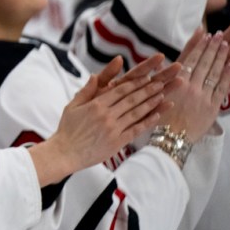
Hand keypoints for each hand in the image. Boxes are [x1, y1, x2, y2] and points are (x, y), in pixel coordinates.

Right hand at [30, 55, 170, 184]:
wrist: (66, 153)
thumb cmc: (67, 129)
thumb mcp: (72, 106)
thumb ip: (86, 91)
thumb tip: (94, 76)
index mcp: (95, 105)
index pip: (119, 90)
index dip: (134, 83)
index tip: (146, 77)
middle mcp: (106, 115)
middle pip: (131, 100)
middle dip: (147, 90)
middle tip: (160, 82)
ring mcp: (113, 129)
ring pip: (136, 113)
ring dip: (151, 103)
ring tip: (163, 95)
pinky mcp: (117, 142)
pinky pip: (135, 130)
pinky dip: (147, 122)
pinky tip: (157, 115)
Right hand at [164, 27, 229, 139]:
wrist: (170, 140)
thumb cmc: (158, 119)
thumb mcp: (154, 95)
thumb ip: (161, 78)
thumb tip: (162, 63)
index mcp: (175, 83)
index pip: (189, 59)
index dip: (198, 46)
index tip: (205, 34)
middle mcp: (189, 87)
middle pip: (203, 62)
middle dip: (211, 47)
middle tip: (218, 35)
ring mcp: (202, 96)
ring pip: (213, 72)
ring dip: (220, 57)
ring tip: (225, 44)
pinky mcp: (211, 107)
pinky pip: (221, 88)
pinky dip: (226, 75)